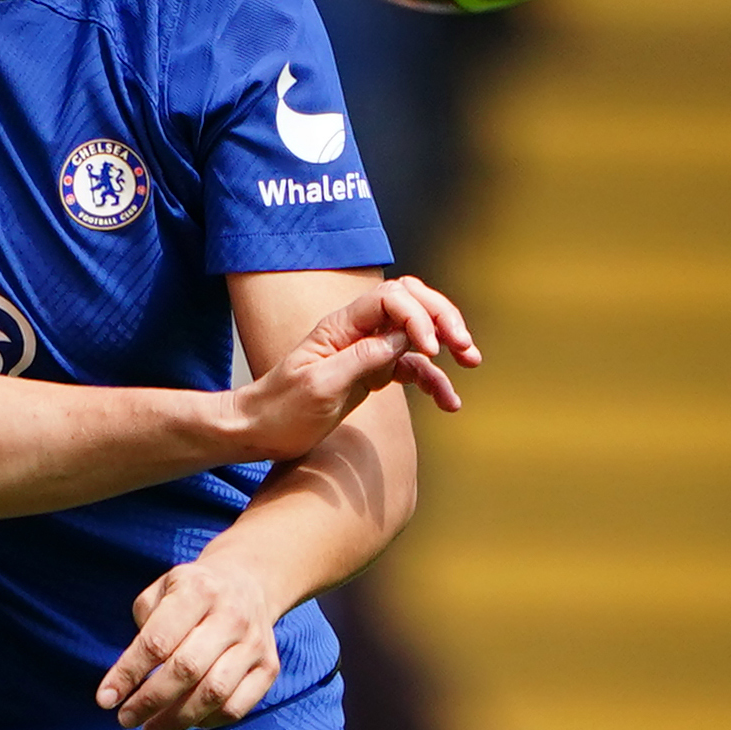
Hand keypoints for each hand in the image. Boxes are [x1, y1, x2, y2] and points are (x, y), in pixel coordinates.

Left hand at [97, 561, 286, 729]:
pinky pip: (236, 707)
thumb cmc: (191, 593)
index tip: (106, 699)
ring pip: (214, 693)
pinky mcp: (269, 667)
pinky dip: (207, 721)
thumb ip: (144, 626)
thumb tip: (128, 678)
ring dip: (177, 720)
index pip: (157, 641)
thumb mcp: (162, 590)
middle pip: (187, 670)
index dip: (128, 674)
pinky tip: (186, 721)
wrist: (248, 582)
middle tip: (126, 719)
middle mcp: (231, 616)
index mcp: (198, 590)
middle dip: (150, 701)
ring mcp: (254, 643)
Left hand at [223, 273, 479, 457]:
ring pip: (417, 334)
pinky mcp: (373, 373)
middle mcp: (357, 331)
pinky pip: (412, 368)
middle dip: (442, 318)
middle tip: (464, 347)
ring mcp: (367, 350)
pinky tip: (450, 402)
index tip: (432, 349)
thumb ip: (361, 359)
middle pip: (410, 303)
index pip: (390, 299)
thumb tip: (401, 340)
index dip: (417, 316)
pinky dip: (434, 381)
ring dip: (447, 344)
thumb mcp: (319, 386)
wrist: (260, 431)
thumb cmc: (281, 409)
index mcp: (340, 326)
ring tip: (471, 362)